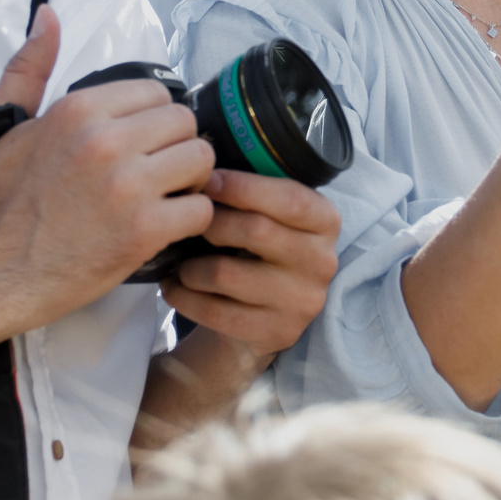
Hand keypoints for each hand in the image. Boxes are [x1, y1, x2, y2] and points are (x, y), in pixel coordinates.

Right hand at [0, 6, 216, 325]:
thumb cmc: (1, 203)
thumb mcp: (4, 125)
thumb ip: (29, 67)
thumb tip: (48, 17)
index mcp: (79, 110)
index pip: (155, 93)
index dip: (153, 120)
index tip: (139, 145)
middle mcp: (106, 141)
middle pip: (184, 123)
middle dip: (175, 147)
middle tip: (156, 173)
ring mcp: (128, 185)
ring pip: (202, 160)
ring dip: (191, 180)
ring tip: (166, 197)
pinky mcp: (144, 229)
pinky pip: (201, 208)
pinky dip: (190, 220)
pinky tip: (166, 227)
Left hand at [161, 168, 341, 351]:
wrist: (267, 315)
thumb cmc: (261, 251)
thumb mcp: (272, 217)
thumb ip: (254, 195)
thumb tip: (202, 167)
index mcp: (325, 221)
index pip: (289, 199)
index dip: (243, 187)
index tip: (206, 180)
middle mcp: (322, 261)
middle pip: (256, 231)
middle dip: (211, 222)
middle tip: (187, 220)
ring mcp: (303, 301)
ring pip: (227, 274)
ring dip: (191, 266)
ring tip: (179, 262)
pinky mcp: (277, 331)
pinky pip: (216, 312)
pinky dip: (184, 297)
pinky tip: (175, 287)